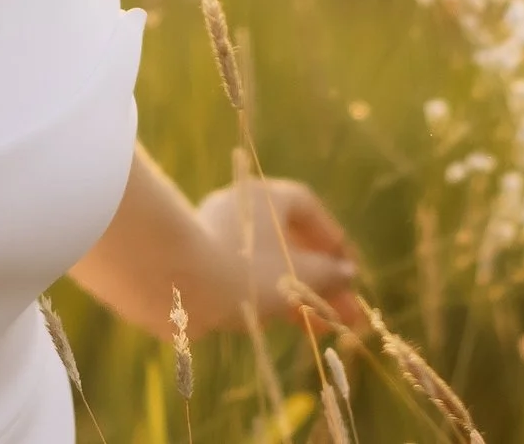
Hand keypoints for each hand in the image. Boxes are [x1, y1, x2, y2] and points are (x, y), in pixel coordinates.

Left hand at [185, 175, 363, 336]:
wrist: (174, 284)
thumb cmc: (247, 271)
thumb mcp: (300, 276)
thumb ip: (329, 274)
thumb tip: (347, 272)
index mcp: (264, 195)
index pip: (308, 207)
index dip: (332, 239)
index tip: (349, 270)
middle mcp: (240, 207)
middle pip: (289, 241)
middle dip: (320, 280)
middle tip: (344, 316)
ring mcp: (216, 233)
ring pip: (265, 263)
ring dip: (296, 294)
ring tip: (318, 329)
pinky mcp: (198, 260)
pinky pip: (241, 275)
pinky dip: (264, 296)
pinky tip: (279, 323)